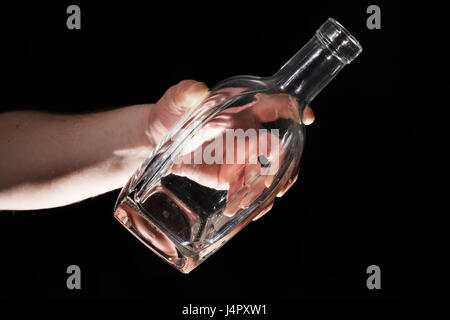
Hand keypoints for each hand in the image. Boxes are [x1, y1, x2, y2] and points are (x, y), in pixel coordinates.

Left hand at [146, 80, 314, 219]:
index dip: (294, 109)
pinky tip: (241, 209)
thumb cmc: (170, 114)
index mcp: (243, 109)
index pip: (276, 105)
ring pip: (270, 172)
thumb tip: (196, 90)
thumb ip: (184, 94)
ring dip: (270, 188)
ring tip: (259, 202)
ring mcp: (244, 157)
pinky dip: (250, 201)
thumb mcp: (175, 101)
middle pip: (281, 147)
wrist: (158, 140)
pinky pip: (249, 189)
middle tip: (272, 180)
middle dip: (284, 164)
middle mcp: (250, 133)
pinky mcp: (233, 177)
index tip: (305, 117)